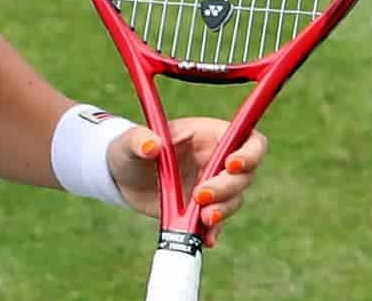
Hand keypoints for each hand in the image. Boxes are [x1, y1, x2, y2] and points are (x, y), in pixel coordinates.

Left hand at [106, 117, 267, 246]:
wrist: (122, 179)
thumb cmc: (129, 150)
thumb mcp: (129, 143)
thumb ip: (138, 139)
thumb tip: (151, 144)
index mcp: (206, 134)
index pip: (247, 138)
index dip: (249, 152)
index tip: (231, 165)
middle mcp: (215, 160)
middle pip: (244, 174)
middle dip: (227, 187)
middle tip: (200, 196)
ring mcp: (212, 185)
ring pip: (235, 199)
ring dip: (223, 211)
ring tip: (201, 218)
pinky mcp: (204, 209)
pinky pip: (218, 222)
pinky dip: (213, 231)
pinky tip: (203, 237)